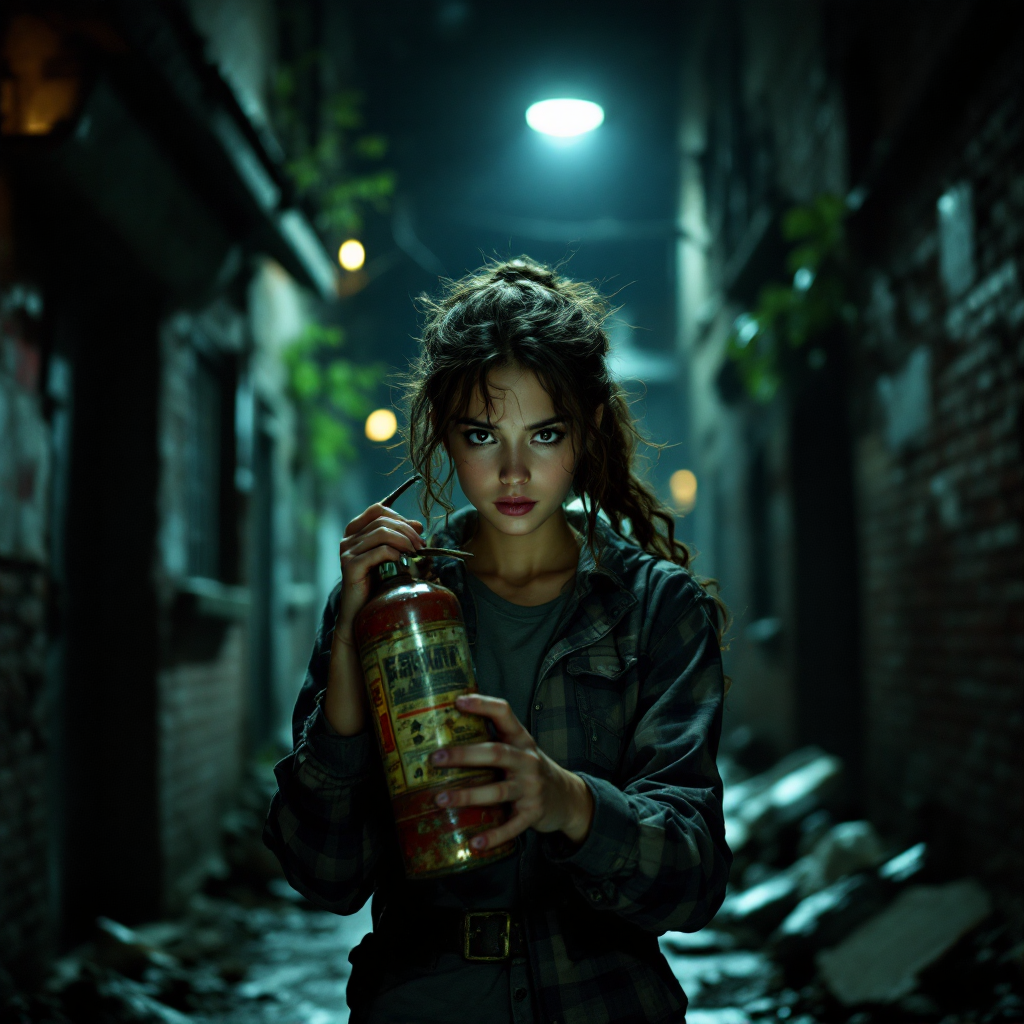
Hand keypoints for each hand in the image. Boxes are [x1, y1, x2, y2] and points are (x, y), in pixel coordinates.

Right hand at [335, 503, 425, 640]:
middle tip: (421, 545)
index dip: (399, 516)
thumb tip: (419, 524)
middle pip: (382, 520)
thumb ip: (399, 538)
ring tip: (415, 552)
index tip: (417, 530)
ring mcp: (347, 552)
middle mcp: (348, 539)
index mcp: (355, 532)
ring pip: (382, 532)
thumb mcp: (389, 556)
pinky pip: (378, 551)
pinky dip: (394, 553)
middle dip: (407, 530)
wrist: (360, 613)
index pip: (377, 510)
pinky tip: (401, 561)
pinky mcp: (351, 566)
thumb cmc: (376, 584)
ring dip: (404, 540)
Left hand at [430, 694, 594, 850]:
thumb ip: (493, 740)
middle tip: (435, 758)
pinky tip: (474, 843)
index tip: (458, 701)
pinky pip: (512, 826)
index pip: (504, 713)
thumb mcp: (519, 749)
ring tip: (441, 799)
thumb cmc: (530, 769)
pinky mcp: (533, 813)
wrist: (567, 797)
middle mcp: (527, 760)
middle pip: (495, 753)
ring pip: (498, 791)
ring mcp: (531, 787)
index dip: (482, 705)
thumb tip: (446, 729)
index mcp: (521, 739)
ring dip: (468, 795)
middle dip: (464, 755)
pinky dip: (493, 836)